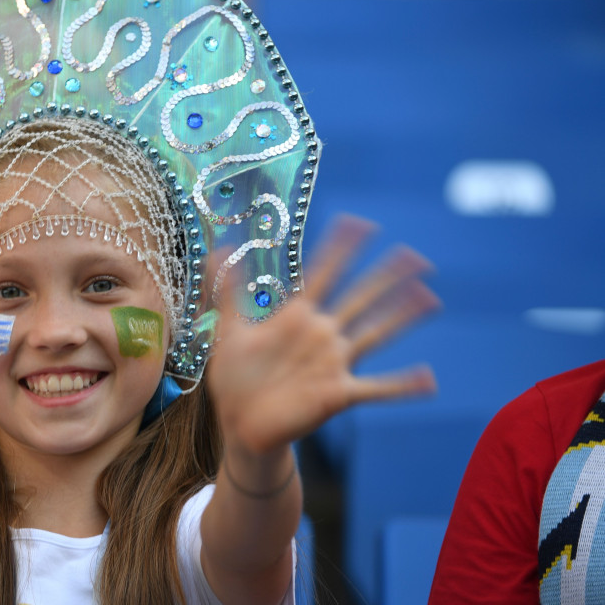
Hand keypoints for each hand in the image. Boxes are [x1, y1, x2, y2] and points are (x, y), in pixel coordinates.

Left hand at [205, 216, 438, 454]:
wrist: (240, 427)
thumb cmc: (234, 379)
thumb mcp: (227, 331)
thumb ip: (227, 290)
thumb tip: (218, 248)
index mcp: (295, 316)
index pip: (322, 273)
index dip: (339, 248)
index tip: (358, 223)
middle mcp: (321, 334)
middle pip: (359, 298)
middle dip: (385, 276)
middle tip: (414, 254)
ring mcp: (332, 363)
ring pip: (374, 333)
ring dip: (401, 317)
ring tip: (430, 297)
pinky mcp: (338, 394)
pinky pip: (378, 388)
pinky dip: (403, 384)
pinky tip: (430, 379)